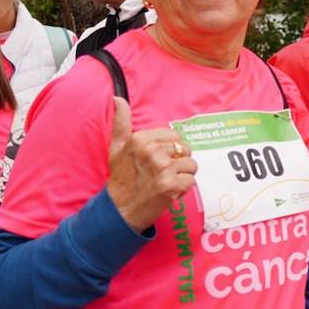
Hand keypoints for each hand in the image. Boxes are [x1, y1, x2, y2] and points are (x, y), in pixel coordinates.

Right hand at [106, 97, 196, 231]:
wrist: (120, 209)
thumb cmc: (121, 177)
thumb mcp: (117, 147)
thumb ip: (121, 122)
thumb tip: (118, 99)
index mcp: (141, 138)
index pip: (175, 136)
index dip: (172, 149)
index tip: (159, 159)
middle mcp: (152, 151)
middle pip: (186, 149)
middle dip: (179, 162)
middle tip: (163, 173)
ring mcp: (162, 168)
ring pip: (192, 165)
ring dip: (183, 176)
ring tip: (166, 181)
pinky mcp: (171, 185)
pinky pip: (191, 181)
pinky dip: (183, 189)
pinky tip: (169, 192)